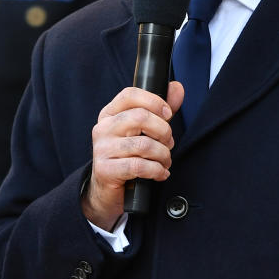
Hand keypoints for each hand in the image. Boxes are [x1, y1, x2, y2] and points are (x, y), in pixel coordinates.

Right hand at [81, 83, 183, 230]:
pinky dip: (156, 170)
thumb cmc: (128, 155)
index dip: (154, 101)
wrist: (108, 190)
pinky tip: (160, 174)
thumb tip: (177, 88)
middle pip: (140, 117)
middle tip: (169, 143)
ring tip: (165, 161)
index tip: (168, 114)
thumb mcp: (144, 130)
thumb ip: (160, 109)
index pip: (130, 95)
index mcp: (110, 113)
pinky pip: (138, 166)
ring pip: (143, 144)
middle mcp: (103, 128)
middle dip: (164, 131)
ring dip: (163, 155)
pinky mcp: (105, 170)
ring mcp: (101, 149)